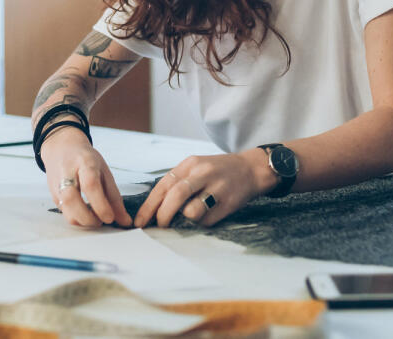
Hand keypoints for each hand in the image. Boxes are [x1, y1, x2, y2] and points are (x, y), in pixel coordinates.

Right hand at [42, 127, 131, 227]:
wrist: (61, 149)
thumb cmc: (86, 160)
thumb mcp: (104, 171)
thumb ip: (114, 197)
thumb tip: (125, 221)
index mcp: (85, 163)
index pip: (90, 185)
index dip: (100, 205)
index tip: (110, 218)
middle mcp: (67, 173)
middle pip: (71, 199)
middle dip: (88, 218)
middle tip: (102, 221)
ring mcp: (57, 185)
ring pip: (64, 209)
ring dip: (82, 221)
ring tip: (95, 220)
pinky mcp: (53, 195)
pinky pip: (64, 212)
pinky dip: (77, 219)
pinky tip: (86, 216)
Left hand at [133, 149, 272, 227]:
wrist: (251, 169)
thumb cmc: (217, 171)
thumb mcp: (196, 168)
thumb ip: (177, 183)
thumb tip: (155, 209)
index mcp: (190, 164)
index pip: (163, 185)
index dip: (149, 206)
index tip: (140, 222)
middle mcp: (203, 173)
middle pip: (175, 196)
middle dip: (163, 216)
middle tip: (159, 227)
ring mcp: (217, 187)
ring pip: (192, 211)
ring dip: (184, 220)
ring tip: (187, 219)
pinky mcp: (229, 203)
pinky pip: (207, 221)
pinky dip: (201, 224)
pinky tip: (205, 217)